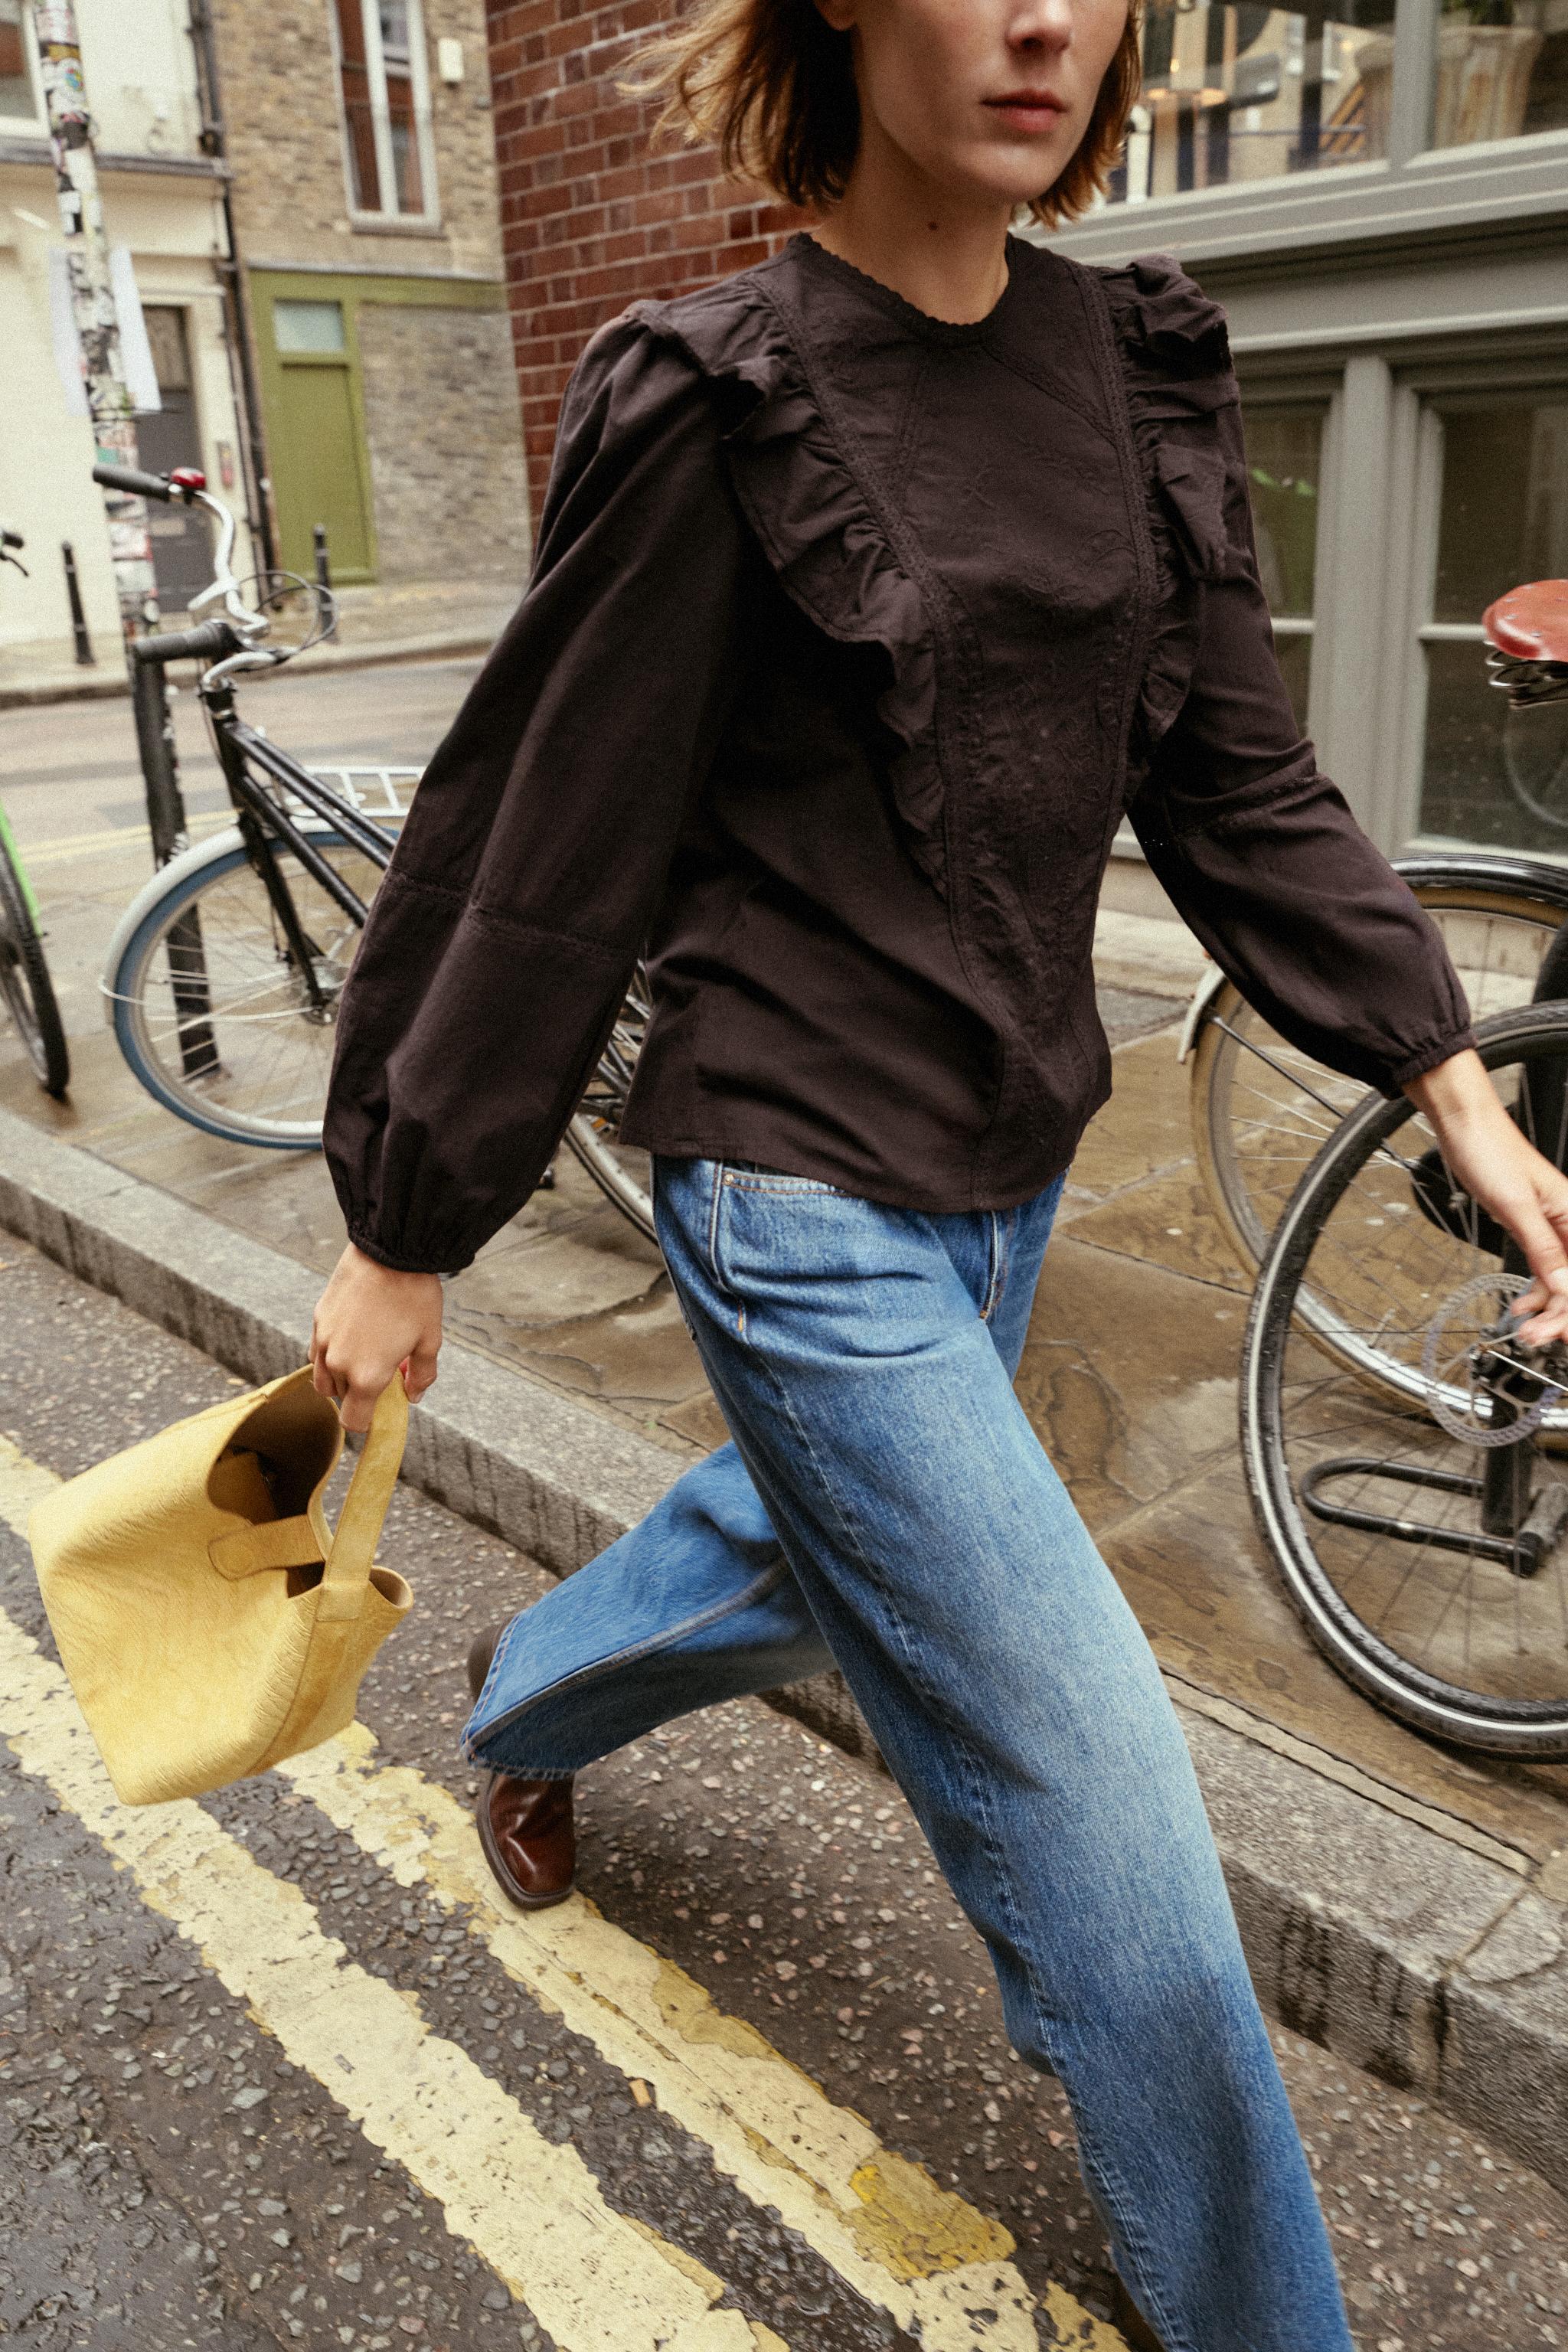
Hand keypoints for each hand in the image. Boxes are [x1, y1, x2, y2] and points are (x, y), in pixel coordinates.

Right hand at [309, 1241, 443, 1432]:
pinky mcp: (318, 1320)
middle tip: (383, 1370)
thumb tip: (413, 1396)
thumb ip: (421, 1375)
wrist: (390, 1252)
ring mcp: (324, 1342)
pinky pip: (318, 1351)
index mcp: (367, 1376)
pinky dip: (330, 1354)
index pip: (354, 1422)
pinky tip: (353, 1336)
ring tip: (366, 1354)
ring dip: (341, 1376)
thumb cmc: (414, 1297)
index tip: (381, 1408)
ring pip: (324, 1377)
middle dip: (360, 1393)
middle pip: (341, 1398)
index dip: (367, 1422)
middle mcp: (339, 1364)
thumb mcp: (429, 1340)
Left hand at [1405, 1049, 1567, 1345]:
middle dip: (1559, 1314)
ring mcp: (1549, 1226)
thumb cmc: (1489, 1150)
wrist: (1463, 1126)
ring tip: (1524, 1328)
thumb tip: (1565, 1288)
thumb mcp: (1516, 1206)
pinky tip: (1520, 1305)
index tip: (1563, 1335)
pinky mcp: (1529, 1226)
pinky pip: (1542, 1267)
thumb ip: (1544, 1250)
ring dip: (1545, 1307)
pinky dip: (1534, 1289)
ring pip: (1559, 1279)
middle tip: (1534, 1336)